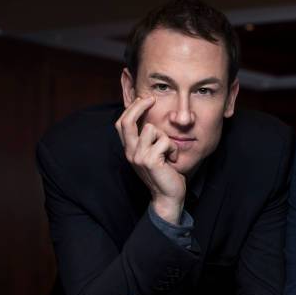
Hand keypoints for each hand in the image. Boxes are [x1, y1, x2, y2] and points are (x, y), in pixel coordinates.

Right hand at [115, 96, 184, 223]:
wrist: (169, 195)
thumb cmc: (165, 173)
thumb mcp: (154, 153)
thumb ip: (149, 139)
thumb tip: (151, 120)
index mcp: (130, 149)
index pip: (122, 123)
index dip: (131, 108)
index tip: (144, 98)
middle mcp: (130, 152)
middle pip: (127, 121)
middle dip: (139, 106)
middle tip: (151, 99)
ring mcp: (138, 156)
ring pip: (152, 129)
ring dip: (166, 138)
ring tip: (169, 152)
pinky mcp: (149, 160)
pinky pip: (164, 141)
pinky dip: (173, 149)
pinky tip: (173, 160)